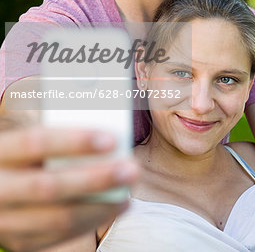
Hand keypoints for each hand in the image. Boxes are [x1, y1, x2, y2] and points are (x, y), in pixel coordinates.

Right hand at [0, 127, 138, 251]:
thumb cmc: (22, 155)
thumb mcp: (27, 141)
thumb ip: (57, 132)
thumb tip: (104, 124)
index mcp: (1, 152)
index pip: (35, 142)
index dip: (74, 141)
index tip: (111, 139)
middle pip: (49, 186)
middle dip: (96, 178)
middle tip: (131, 168)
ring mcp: (8, 219)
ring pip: (58, 217)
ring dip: (100, 206)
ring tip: (129, 191)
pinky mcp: (20, 241)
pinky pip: (60, 235)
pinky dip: (92, 222)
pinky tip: (115, 207)